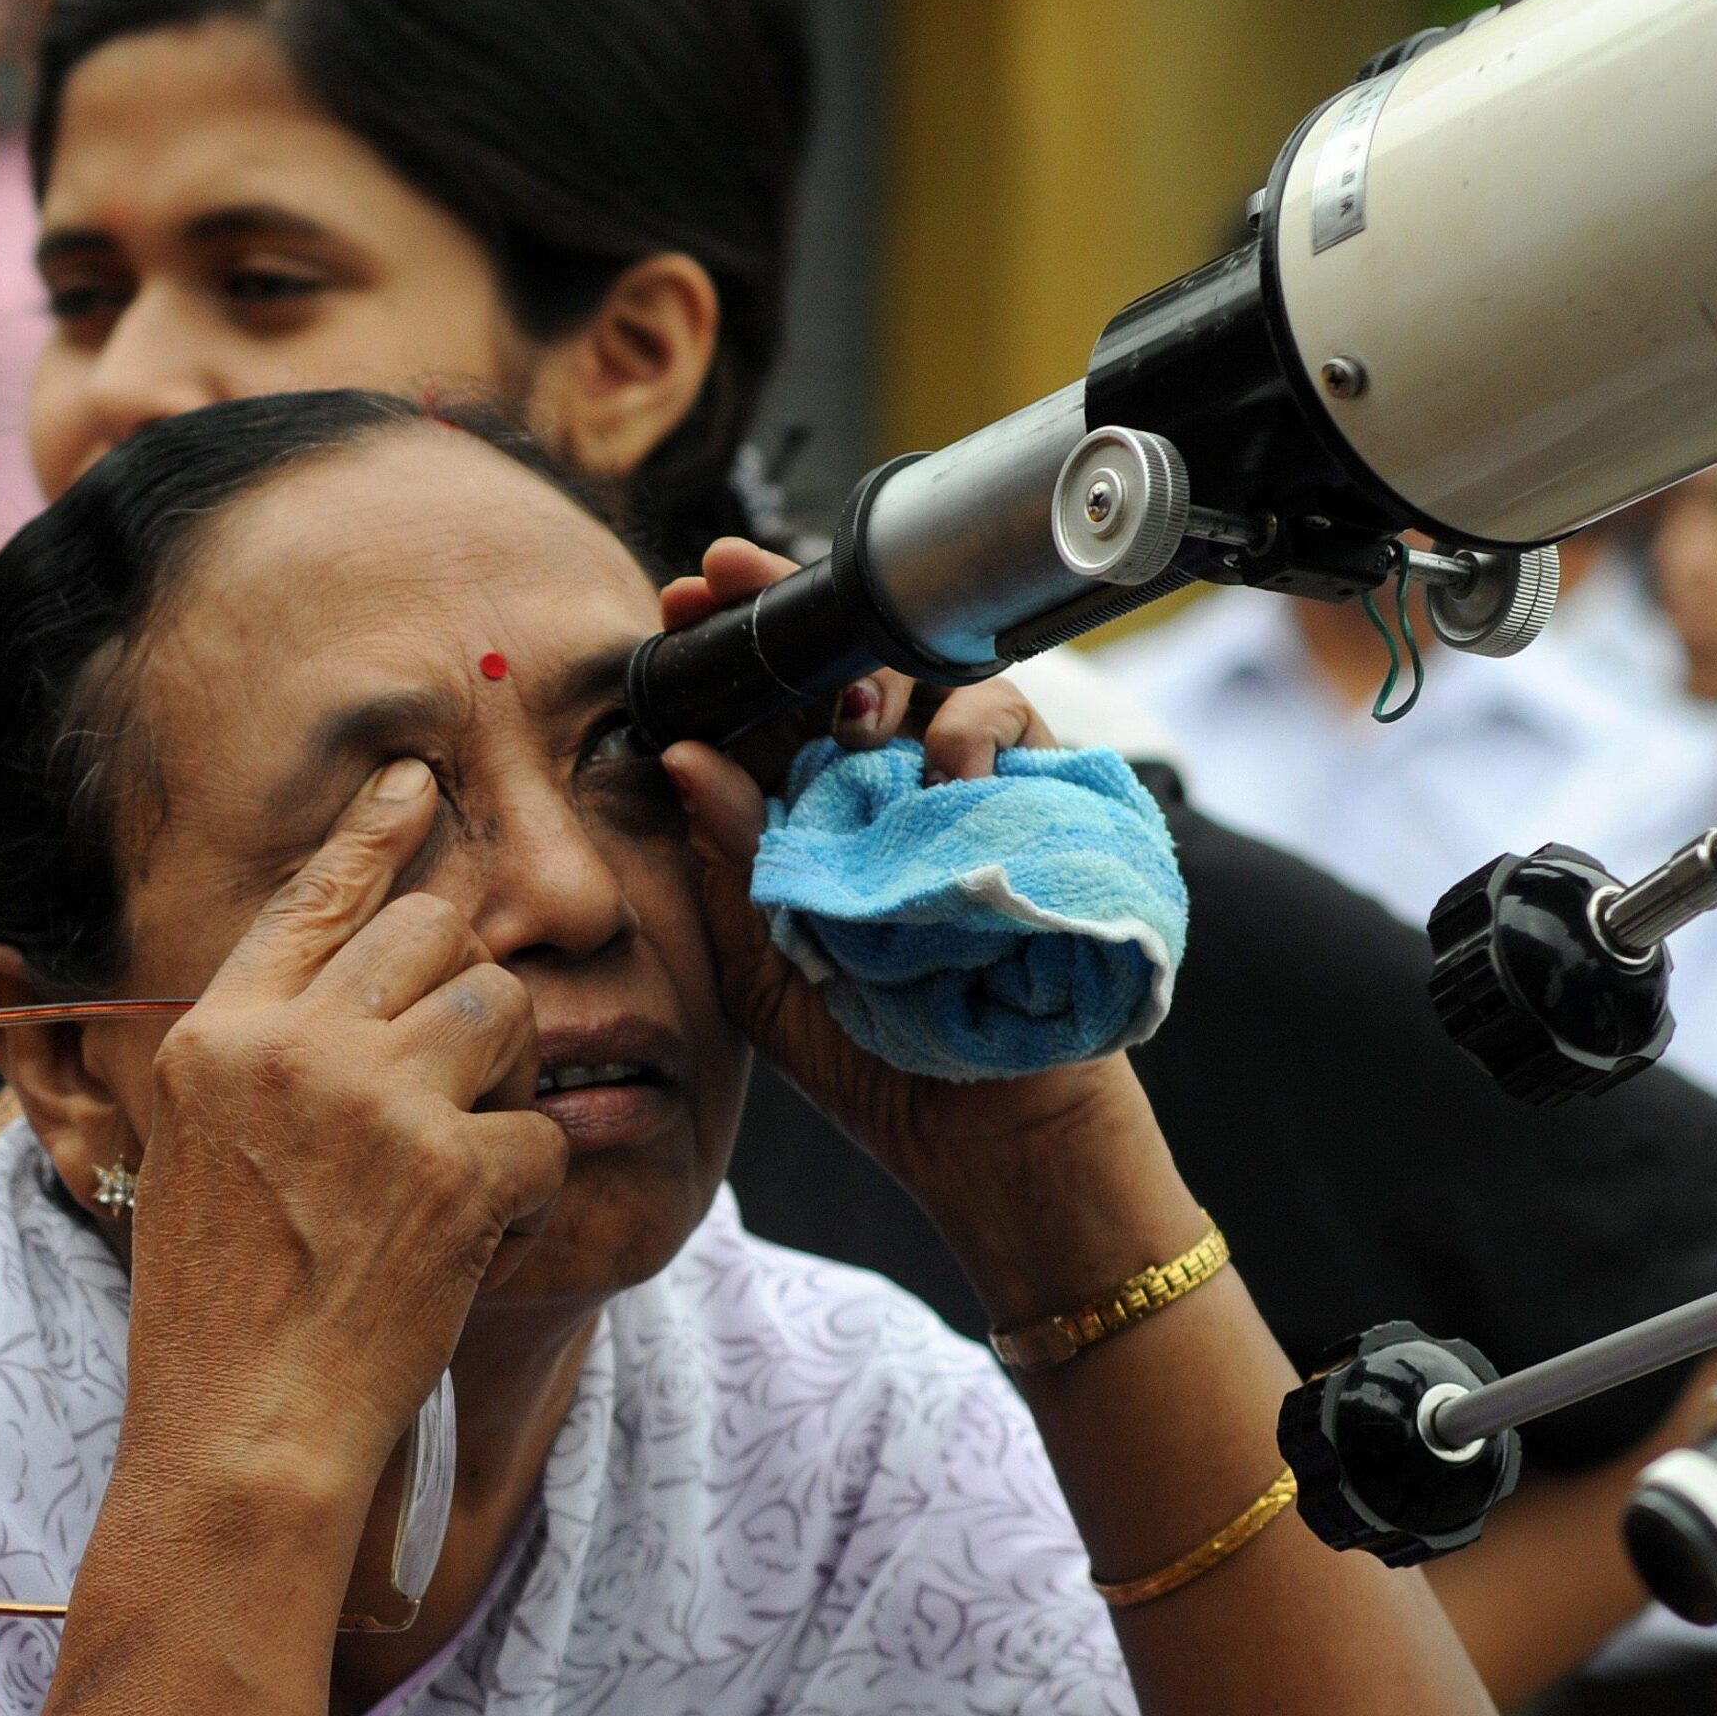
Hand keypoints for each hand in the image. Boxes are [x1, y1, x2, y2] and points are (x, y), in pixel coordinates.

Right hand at [117, 760, 568, 1497]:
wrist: (242, 1430)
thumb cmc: (224, 1307)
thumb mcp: (201, 1149)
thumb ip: (268, 1052)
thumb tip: (363, 965)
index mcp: (218, 1034)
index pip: (317, 895)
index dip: (376, 830)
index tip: (417, 776)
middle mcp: (293, 1047)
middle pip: (439, 932)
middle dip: (467, 993)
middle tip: (453, 1084)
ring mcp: (376, 1102)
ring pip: (508, 1008)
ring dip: (508, 1077)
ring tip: (461, 1159)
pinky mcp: (454, 1170)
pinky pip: (545, 1126)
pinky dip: (528, 1187)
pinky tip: (475, 1238)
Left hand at [657, 540, 1143, 1194]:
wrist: (986, 1133)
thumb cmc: (872, 1059)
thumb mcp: (764, 968)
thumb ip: (725, 866)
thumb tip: (683, 756)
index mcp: (804, 816)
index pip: (762, 707)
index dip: (727, 646)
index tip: (684, 601)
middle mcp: (879, 786)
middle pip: (839, 662)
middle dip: (789, 610)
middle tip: (736, 582)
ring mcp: (959, 788)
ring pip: (926, 672)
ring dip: (875, 668)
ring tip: (845, 709)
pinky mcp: (1033, 799)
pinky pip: (1011, 720)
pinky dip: (973, 727)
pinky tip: (943, 768)